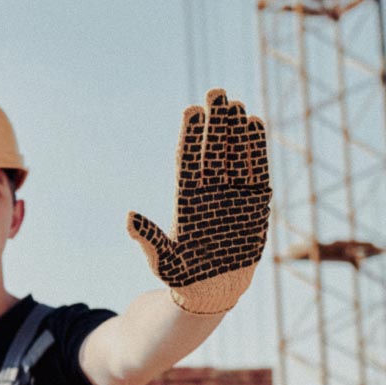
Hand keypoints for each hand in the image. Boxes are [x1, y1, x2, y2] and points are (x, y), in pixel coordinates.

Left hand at [127, 88, 270, 313]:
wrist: (213, 292)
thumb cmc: (183, 278)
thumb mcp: (163, 262)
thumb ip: (149, 240)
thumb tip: (128, 219)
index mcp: (186, 202)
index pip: (188, 162)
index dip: (190, 136)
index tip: (192, 110)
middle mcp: (209, 193)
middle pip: (212, 151)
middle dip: (215, 123)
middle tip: (216, 92)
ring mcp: (232, 196)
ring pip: (234, 156)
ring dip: (236, 130)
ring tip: (236, 103)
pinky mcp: (255, 204)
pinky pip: (257, 171)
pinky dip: (257, 150)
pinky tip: (255, 125)